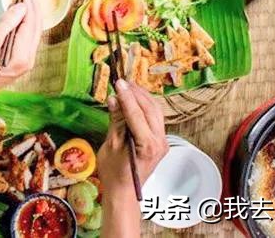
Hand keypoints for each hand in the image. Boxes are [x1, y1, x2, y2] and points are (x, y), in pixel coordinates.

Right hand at [0, 0, 41, 99]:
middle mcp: (29, 60)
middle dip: (33, 10)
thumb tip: (21, 8)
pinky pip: (28, 40)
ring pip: (33, 35)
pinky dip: (25, 27)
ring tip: (24, 3)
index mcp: (22, 56)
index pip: (31, 25)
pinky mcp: (21, 62)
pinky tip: (19, 20)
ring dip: (30, 18)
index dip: (30, 7)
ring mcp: (26, 63)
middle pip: (36, 29)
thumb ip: (6, 24)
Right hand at [97, 79, 166, 196]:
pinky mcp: (160, 141)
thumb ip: (116, 121)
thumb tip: (113, 99)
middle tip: (122, 82)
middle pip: (150, 109)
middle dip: (136, 93)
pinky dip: (145, 106)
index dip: (126, 96)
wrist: (124, 192)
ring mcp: (163, 141)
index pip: (136, 113)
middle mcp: (160, 142)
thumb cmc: (114, 173)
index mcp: (147, 145)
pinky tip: (135, 100)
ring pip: (156, 111)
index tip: (118, 83)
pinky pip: (155, 118)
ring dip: (142, 97)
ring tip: (128, 87)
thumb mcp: (111, 145)